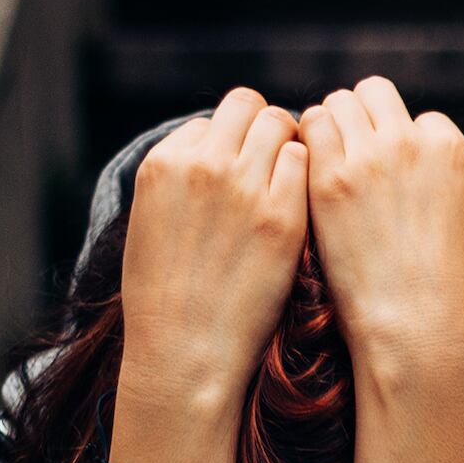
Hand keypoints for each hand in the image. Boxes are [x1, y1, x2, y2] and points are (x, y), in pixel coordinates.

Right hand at [109, 89, 307, 462]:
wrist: (185, 353)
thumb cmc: (166, 300)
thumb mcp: (152, 223)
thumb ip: (182, 180)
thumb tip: (212, 152)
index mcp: (164, 162)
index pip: (213, 120)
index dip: (233, 139)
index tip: (244, 164)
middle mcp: (202, 162)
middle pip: (249, 109)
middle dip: (265, 129)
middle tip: (280, 162)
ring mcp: (245, 185)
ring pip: (282, 128)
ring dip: (292, 147)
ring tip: (296, 183)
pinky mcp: (283, 214)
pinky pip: (307, 166)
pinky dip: (311, 178)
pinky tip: (309, 206)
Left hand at [300, 77, 463, 462]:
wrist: (417, 330)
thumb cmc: (456, 292)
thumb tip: (460, 172)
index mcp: (450, 150)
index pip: (418, 118)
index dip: (402, 142)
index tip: (390, 168)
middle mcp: (409, 141)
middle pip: (372, 96)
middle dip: (362, 119)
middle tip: (349, 152)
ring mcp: (366, 157)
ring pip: (335, 105)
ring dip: (330, 127)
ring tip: (324, 162)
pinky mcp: (328, 178)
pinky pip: (308, 129)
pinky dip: (305, 143)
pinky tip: (305, 172)